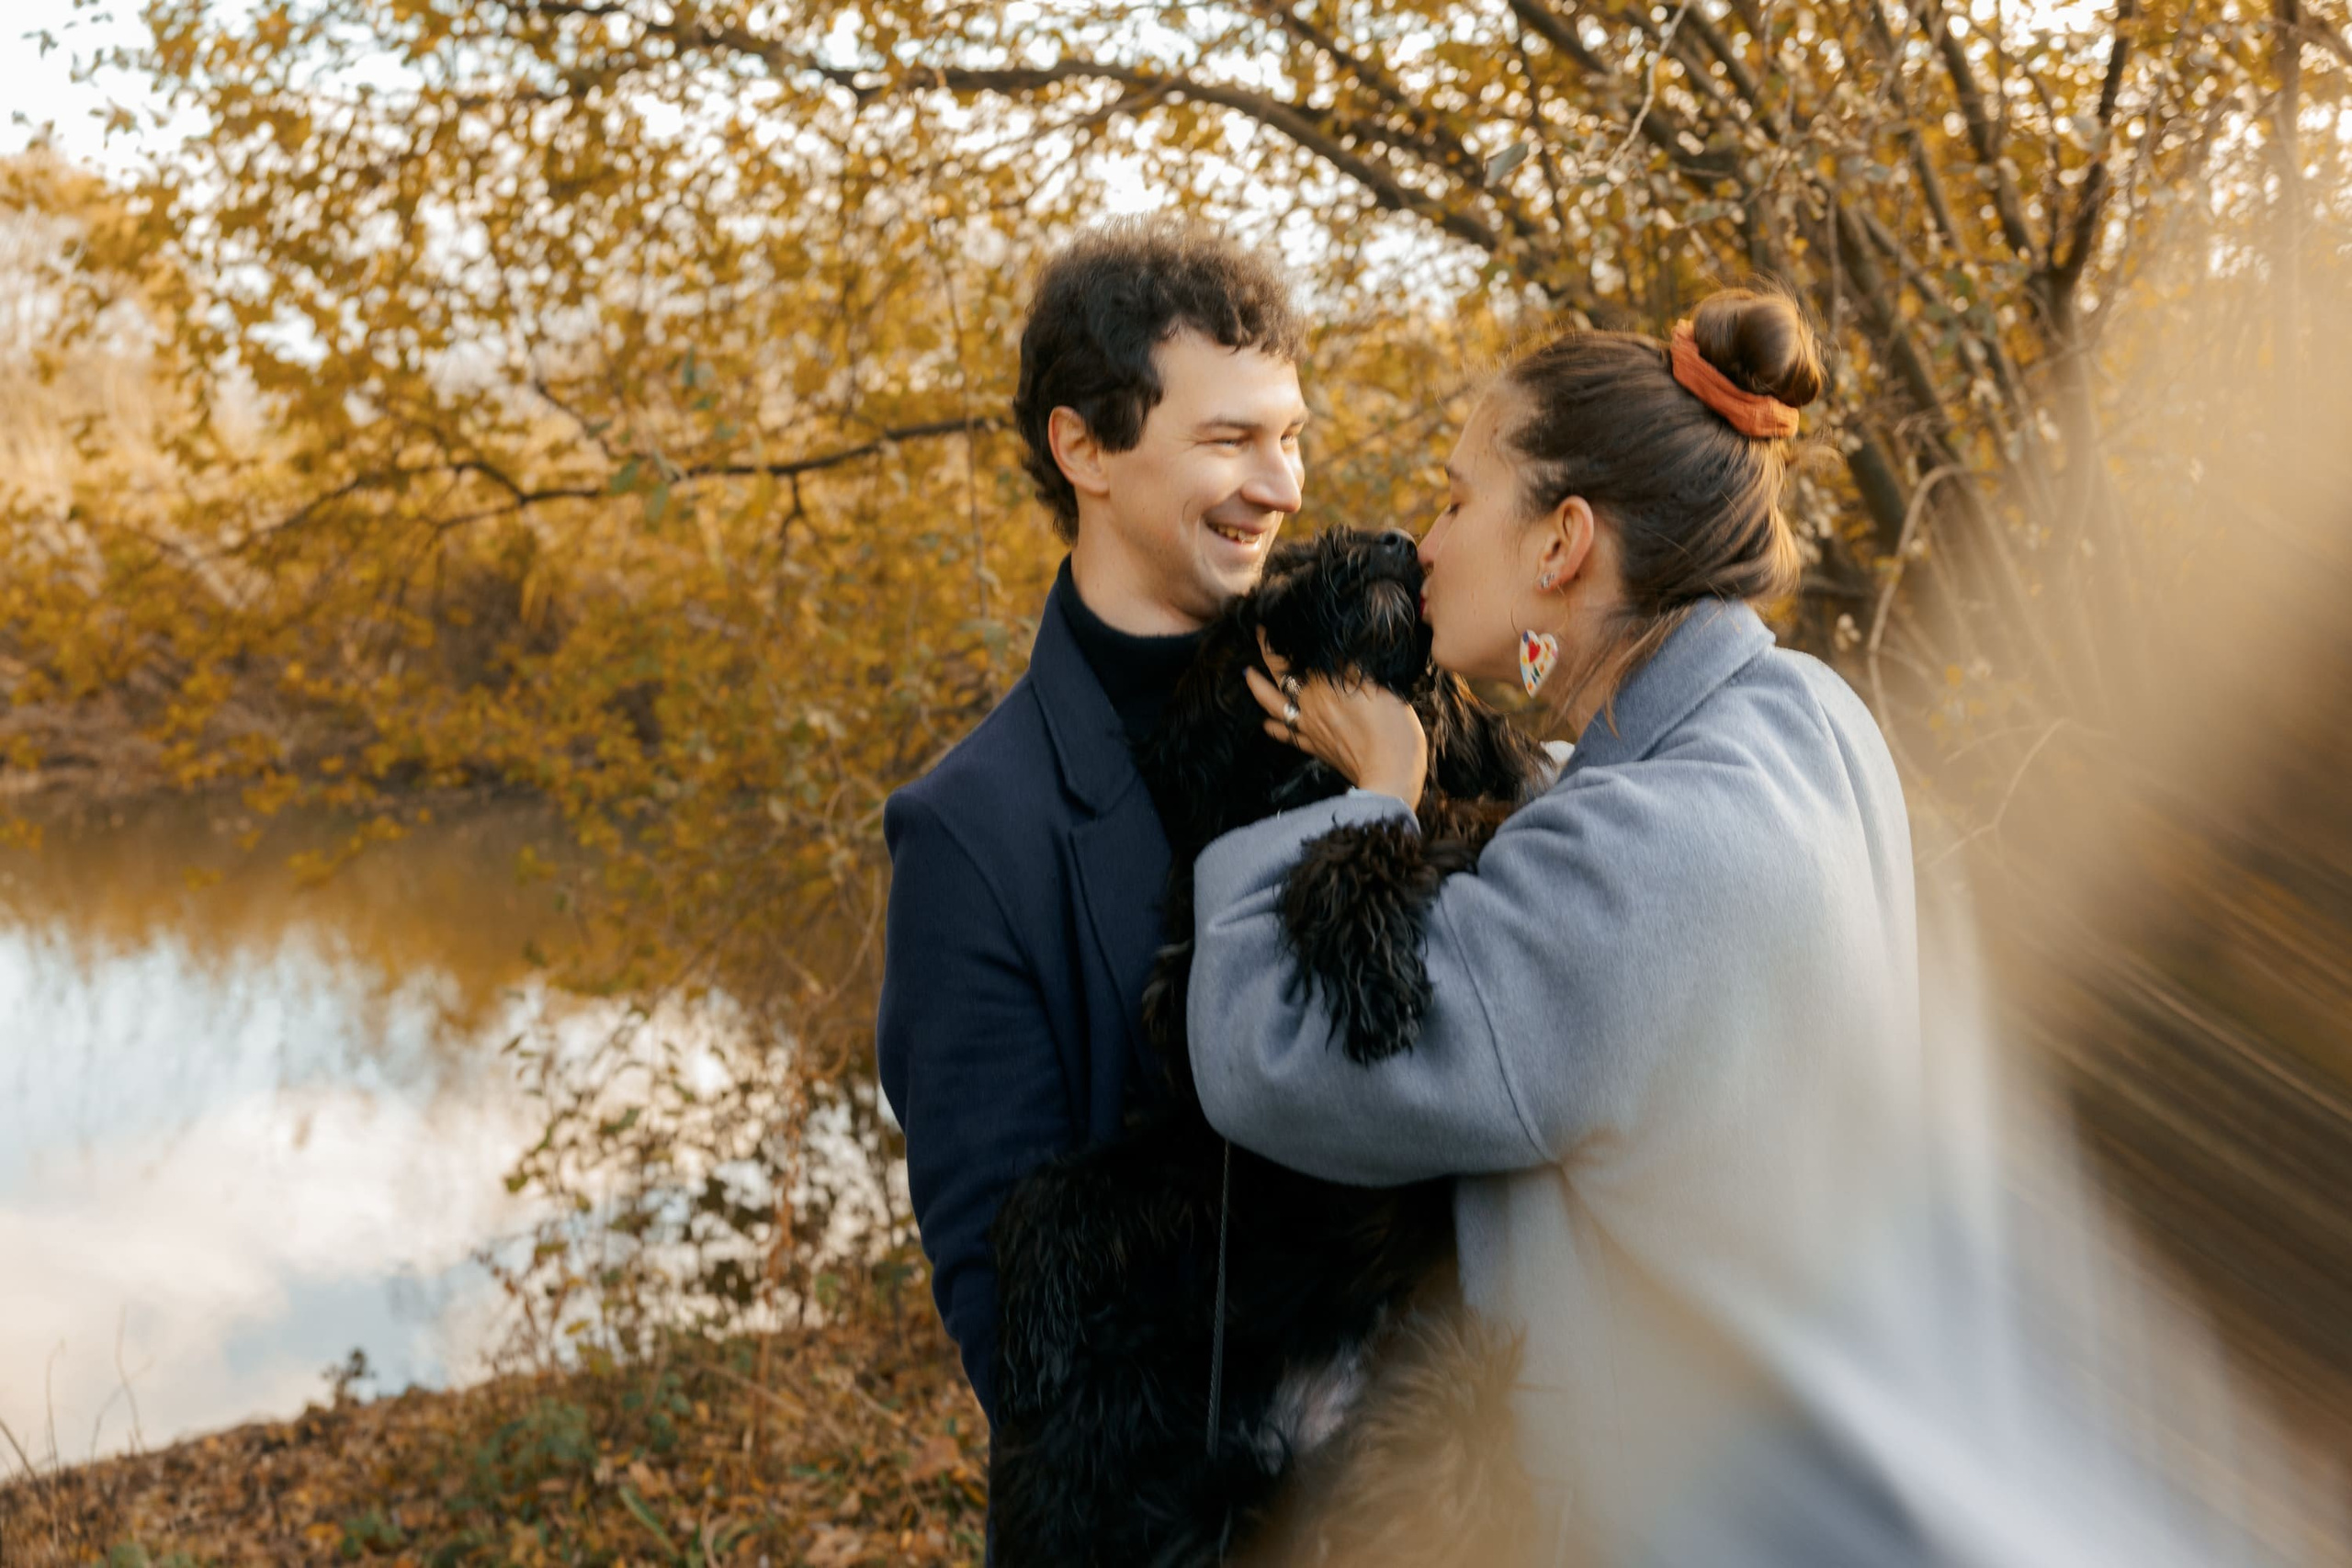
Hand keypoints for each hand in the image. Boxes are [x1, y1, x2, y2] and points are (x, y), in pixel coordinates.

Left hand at [1247, 629, 1426, 811]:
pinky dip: (1273, 728)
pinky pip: (1286, 736)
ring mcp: (1310, 728)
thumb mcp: (1380, 686)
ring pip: (1273, 706)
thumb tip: (1334, 648)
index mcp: (1324, 687)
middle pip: (1278, 678)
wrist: (1390, 776)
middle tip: (1258, 638)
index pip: (1291, 657)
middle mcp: (1310, 706)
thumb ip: (1352, 666)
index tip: (1266, 625)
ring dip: (1258, 689)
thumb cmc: (1393, 729)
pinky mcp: (1316, 748)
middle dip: (1266, 657)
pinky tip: (1265, 724)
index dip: (1275, 641)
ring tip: (1248, 675)